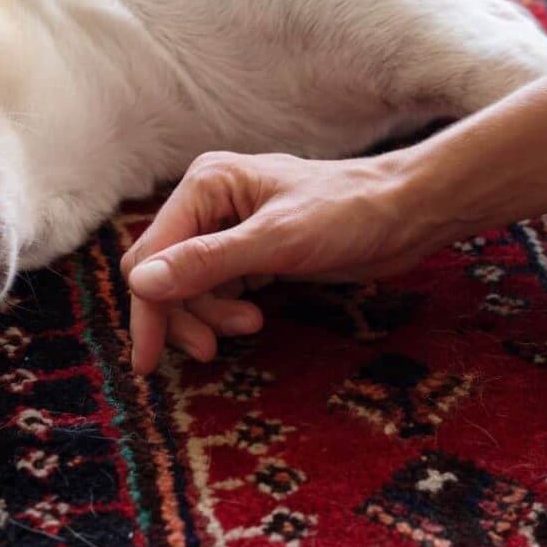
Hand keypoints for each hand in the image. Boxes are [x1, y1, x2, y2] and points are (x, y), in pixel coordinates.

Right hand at [121, 150, 432, 372]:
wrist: (407, 213)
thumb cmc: (348, 215)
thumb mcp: (276, 242)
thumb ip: (206, 262)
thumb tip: (140, 283)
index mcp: (204, 185)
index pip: (150, 255)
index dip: (147, 307)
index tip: (148, 361)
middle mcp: (207, 202)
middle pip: (163, 272)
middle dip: (183, 313)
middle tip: (211, 351)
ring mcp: (226, 225)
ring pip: (186, 285)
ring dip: (209, 314)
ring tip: (251, 326)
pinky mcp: (247, 249)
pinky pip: (212, 286)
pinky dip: (224, 309)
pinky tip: (254, 317)